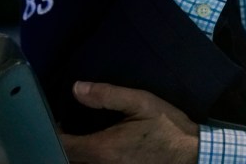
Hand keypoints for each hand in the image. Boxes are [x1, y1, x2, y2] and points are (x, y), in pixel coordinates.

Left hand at [60, 81, 198, 163]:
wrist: (193, 154)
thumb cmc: (168, 128)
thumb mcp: (141, 102)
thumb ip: (107, 95)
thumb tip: (76, 89)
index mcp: (103, 149)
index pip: (63, 145)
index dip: (53, 132)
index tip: (53, 118)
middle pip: (68, 158)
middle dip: (62, 143)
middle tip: (63, 124)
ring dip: (75, 151)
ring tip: (76, 134)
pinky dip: (88, 157)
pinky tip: (94, 146)